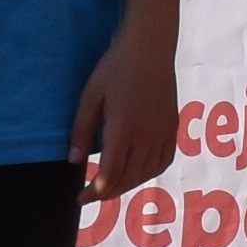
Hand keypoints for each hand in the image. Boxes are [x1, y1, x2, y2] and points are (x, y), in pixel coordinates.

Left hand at [72, 14, 180, 200]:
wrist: (150, 47)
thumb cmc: (115, 68)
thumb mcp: (90, 96)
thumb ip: (82, 130)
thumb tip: (74, 160)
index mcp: (123, 130)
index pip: (110, 175)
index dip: (95, 192)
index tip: (80, 198)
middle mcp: (147, 137)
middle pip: (128, 179)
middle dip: (108, 193)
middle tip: (92, 195)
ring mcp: (163, 133)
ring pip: (147, 173)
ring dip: (128, 185)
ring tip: (111, 187)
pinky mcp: (173, 127)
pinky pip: (164, 160)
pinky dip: (150, 173)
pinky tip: (139, 173)